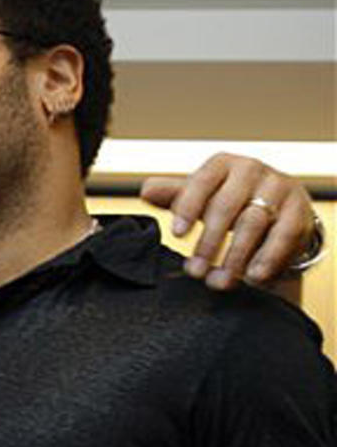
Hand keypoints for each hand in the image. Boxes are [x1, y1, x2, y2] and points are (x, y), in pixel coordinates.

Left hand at [141, 153, 316, 289]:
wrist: (278, 204)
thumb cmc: (230, 198)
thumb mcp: (201, 195)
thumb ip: (174, 195)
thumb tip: (146, 192)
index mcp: (222, 165)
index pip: (201, 182)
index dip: (188, 207)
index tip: (176, 234)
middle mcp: (251, 170)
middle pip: (226, 207)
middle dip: (208, 243)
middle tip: (194, 271)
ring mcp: (278, 189)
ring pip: (253, 224)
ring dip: (235, 257)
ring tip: (219, 282)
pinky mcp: (298, 210)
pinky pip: (282, 235)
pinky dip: (267, 258)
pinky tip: (253, 278)